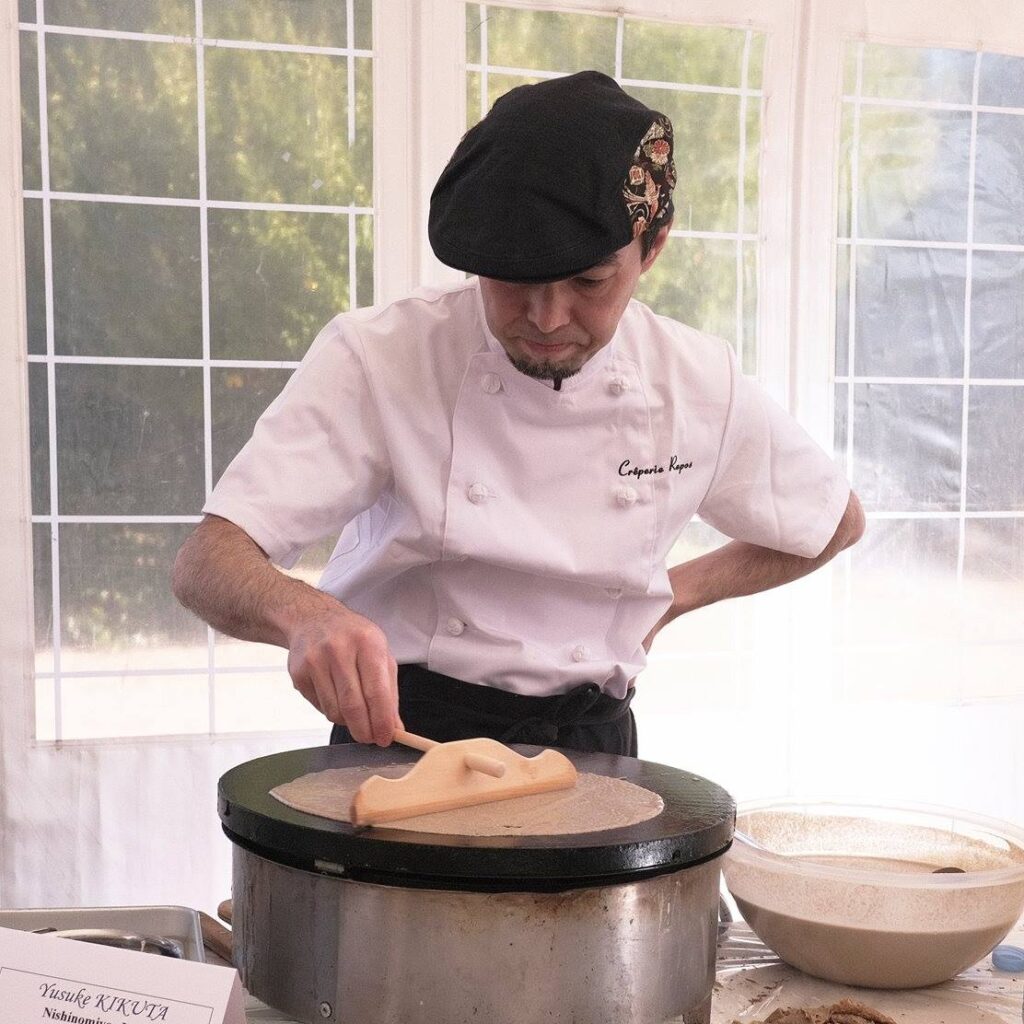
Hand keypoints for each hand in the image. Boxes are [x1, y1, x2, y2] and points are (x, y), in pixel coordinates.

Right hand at [285, 604, 401, 745]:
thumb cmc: (353, 638)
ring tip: (355, 713)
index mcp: (367, 642)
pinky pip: (319, 707)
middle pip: (353, 705)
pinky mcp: (298, 673)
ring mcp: (315, 660)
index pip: (376, 691)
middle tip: (370, 739)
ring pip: (334, 711)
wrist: (313, 619)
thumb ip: (389, 692)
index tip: (386, 738)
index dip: (382, 720)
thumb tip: (394, 727)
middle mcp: (339, 649)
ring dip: (348, 722)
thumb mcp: (380, 654)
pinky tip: (336, 696)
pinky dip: (332, 711)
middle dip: (364, 730)